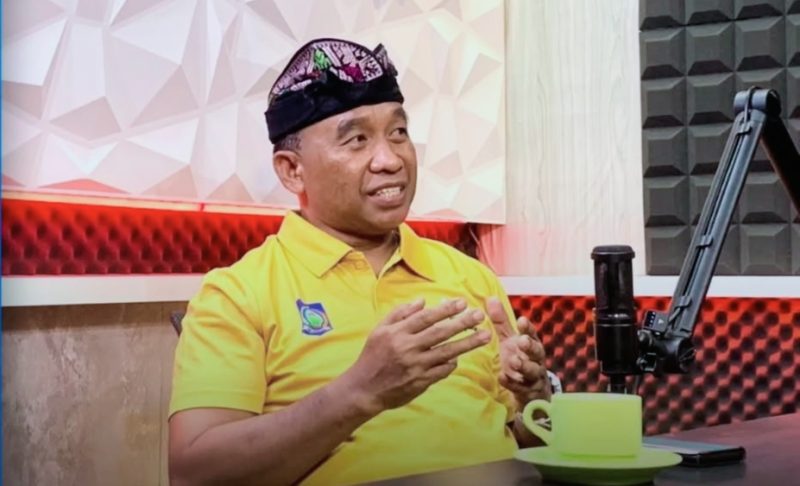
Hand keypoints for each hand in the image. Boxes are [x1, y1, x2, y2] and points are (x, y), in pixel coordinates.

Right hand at [344, 298, 490, 415]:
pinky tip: (458, 357)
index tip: (462, 302)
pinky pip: (442, 370)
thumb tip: (422, 301)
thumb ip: (400, 313)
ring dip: (468, 343)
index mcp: (397, 333)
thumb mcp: (380, 330)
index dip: (446, 309)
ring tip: (485, 336)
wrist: (364, 388)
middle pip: (441, 333)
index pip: (426, 318)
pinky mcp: (421, 382)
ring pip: (447, 352)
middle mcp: (408, 348)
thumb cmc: (372, 356)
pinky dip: (452, 363)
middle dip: (462, 322)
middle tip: (479, 314)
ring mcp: (416, 366)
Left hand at [487, 297, 550, 405]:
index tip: (521, 320)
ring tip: (515, 361)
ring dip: (524, 366)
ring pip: (532, 371)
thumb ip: (501, 322)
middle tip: (522, 341)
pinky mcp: (527, 391)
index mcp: (531, 344)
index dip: (527, 328)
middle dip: (530, 346)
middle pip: (536, 352)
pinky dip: (511, 383)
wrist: (529, 389)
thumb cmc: (518, 358)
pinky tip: (502, 378)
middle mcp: (535, 359)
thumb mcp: (509, 340)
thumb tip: (490, 298)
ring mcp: (533, 376)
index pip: (531, 334)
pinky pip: (520, 388)